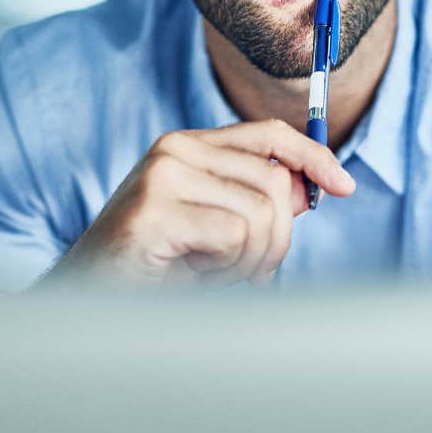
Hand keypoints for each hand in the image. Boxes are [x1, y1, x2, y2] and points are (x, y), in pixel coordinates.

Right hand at [43, 119, 355, 288]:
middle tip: (244, 270)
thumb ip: (258, 201)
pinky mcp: (154, 211)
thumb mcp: (216, 226)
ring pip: (260, 212)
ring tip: (209, 271)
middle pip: (275, 181)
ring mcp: (162, 175)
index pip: (268, 134)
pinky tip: (190, 272)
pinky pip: (233, 235)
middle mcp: (176, 148)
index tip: (345, 184)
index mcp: (190, 145)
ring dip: (249, 259)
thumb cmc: (155, 264)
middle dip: (276, 238)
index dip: (312, 156)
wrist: (87, 298)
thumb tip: (313, 186)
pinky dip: (225, 267)